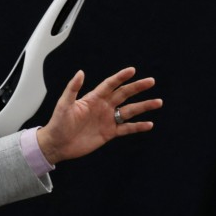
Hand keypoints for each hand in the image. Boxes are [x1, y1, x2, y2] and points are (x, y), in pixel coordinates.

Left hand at [36, 67, 161, 163]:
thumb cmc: (58, 123)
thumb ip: (73, 89)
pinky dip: (138, 126)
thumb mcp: (64, 105)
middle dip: (137, 88)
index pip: (110, 84)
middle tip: (151, 81)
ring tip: (158, 102)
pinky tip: (149, 124)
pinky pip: (126, 128)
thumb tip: (81, 72)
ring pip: (129, 111)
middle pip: (124, 94)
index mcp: (93, 98)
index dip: (120, 77)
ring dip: (143, 106)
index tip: (132, 70)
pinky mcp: (109, 133)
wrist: (57, 144)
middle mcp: (103, 107)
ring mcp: (107, 120)